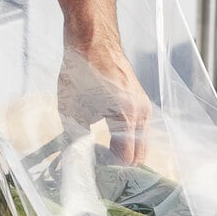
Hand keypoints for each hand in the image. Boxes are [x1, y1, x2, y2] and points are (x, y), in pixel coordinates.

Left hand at [58, 44, 151, 165]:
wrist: (93, 40)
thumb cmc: (81, 69)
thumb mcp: (70, 108)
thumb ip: (76, 138)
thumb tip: (79, 160)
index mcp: (127, 115)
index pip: (126, 159)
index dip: (109, 170)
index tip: (94, 175)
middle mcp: (142, 113)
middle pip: (138, 155)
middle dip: (119, 165)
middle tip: (97, 170)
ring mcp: (145, 107)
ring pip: (139, 144)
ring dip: (122, 152)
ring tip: (99, 156)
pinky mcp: (142, 103)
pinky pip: (138, 131)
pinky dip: (125, 140)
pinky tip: (106, 140)